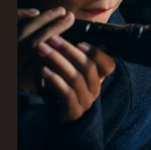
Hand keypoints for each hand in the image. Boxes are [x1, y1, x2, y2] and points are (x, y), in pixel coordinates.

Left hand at [18, 7, 115, 121]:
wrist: (62, 121)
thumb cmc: (65, 90)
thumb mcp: (74, 73)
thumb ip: (75, 57)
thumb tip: (68, 28)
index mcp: (98, 78)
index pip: (108, 64)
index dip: (96, 53)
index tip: (80, 41)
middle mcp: (95, 89)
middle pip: (88, 67)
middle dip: (68, 50)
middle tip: (52, 38)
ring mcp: (85, 101)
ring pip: (76, 78)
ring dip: (58, 61)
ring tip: (42, 50)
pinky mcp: (73, 111)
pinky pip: (66, 93)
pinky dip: (55, 80)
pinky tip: (42, 70)